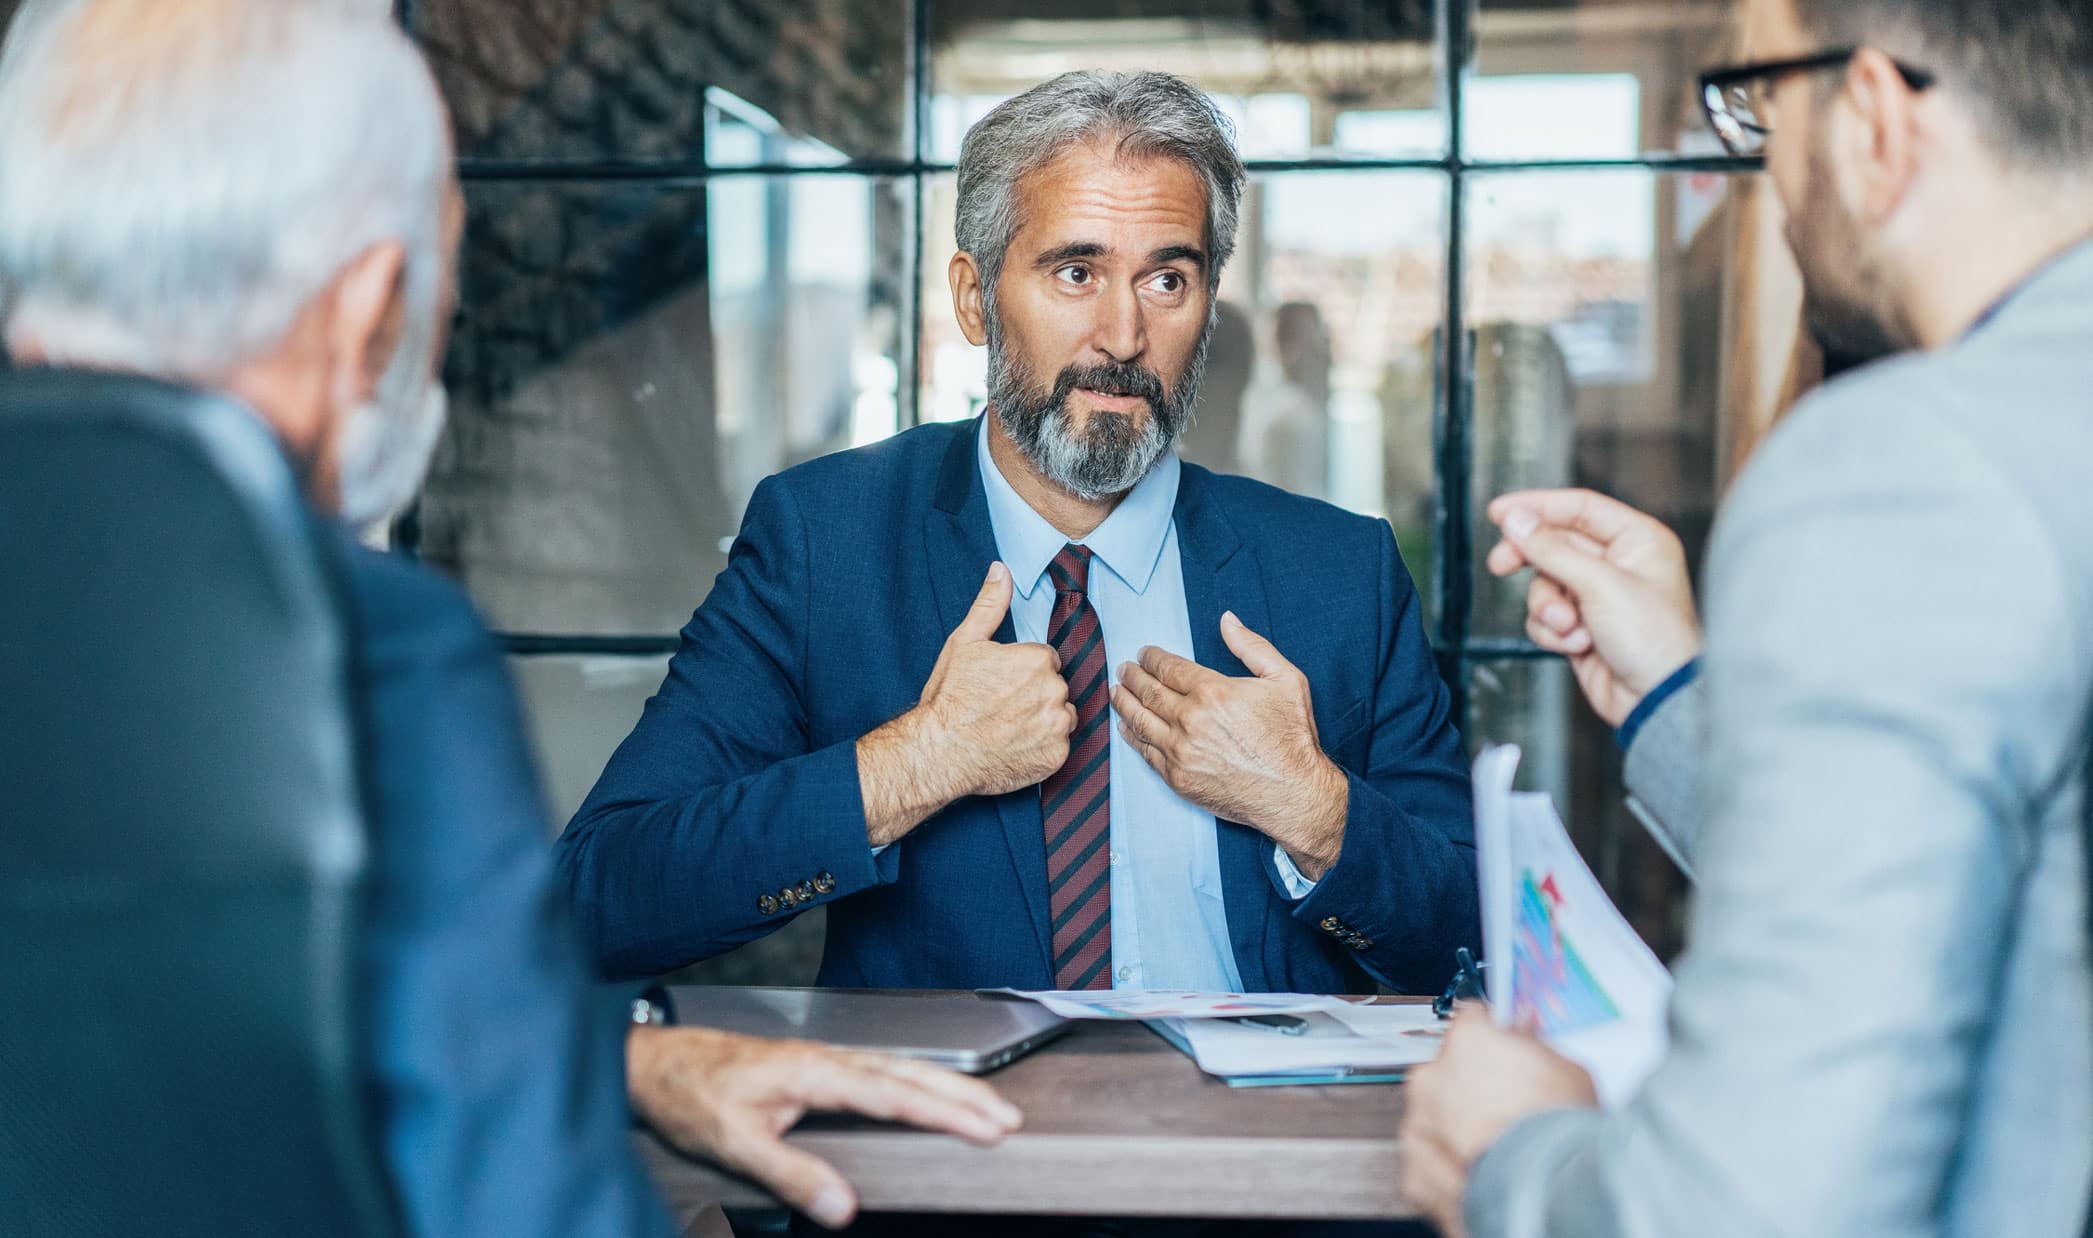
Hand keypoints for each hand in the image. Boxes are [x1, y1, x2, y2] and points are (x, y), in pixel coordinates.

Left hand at [627, 1025, 1022, 1229]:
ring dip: (946, 1084)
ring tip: (986, 1106)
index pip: (892, 1094)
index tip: (983, 1126)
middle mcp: (825, 1059)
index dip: (942, 1110)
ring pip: (899, 1067)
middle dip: (963, 1094)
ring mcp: (822, 1059)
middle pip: (910, 1072)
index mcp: (813, 1072)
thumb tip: (841, 1207)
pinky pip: (881, 1070)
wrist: (655, 1062)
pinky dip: (917, 1080)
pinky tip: (927, 1092)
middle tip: (1007, 1118)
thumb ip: (790, 1173)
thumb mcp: (733, 1143)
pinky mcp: (815, 1065)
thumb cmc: (690, 1094)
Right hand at [859, 562, 1074, 843]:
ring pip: (1061, 716)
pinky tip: (1016, 747)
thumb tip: (1001, 569)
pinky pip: (1059, 746)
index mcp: (1037, 660)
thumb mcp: (965, 642)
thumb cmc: (949, 697)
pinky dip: (1043, 748)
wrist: (940, 751)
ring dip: (1043, 721)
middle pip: (1055, 688)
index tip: (1000, 685)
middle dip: (1035, 695)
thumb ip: (990, 604)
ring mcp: (1057, 725)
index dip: (1022, 673)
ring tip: (1009, 728)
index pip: (1045, 661)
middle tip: (1002, 708)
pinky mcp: (1056, 755)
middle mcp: (1054, 690)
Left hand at [1112, 612, 1347, 878]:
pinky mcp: (1178, 778)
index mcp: (1213, 692)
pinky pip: (1146, 752)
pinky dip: (1132, 737)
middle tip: (1124, 669)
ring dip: (1124, 703)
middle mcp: (1190, 720)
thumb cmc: (1292, 737)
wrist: (1293, 794)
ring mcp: (1180, 751)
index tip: (1144, 654)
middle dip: (1133, 677)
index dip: (1152, 658)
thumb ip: (1252, 646)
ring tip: (1117, 691)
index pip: (1169, 668)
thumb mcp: (1285, 679)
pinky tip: (1126, 727)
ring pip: (1141, 721)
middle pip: (1149, 692)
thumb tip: (1227, 620)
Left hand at [1398, 1006, 1597, 1234]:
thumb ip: (1534, 1046)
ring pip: (1433, 1116)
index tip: (1501, 1045)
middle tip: (1506, 1106)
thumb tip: (1526, 1035)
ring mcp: (1419, 1125)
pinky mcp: (1414, 1171)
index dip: (1490, 1034)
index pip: (1471, 1019)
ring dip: (1456, 1126)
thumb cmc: (1558, 1133)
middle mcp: (1432, 1077)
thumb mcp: (1567, 1071)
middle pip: (1447, 1070)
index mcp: (1467, 1042)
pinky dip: (1447, 1166)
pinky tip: (1479, 1171)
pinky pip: (1428, 1161)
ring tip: (1497, 1146)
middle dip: (1471, 1083)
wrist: (1544, 1193)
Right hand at [1485, 489, 1703, 727]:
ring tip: (1569, 628)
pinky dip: (1553, 632)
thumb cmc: (1653, 639)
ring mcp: (1599, 596)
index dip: (1537, 507)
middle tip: (1499, 565)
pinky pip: (1546, 617)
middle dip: (1531, 562)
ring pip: (1545, 585)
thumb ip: (1551, 549)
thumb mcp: (1599, 584)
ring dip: (1548, 608)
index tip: (1499, 512)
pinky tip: (1578, 646)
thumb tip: (1516, 520)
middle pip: (1555, 545)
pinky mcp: (1582, 627)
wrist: (1657, 700)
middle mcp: (1619, 563)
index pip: (1579, 508)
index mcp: (1637, 539)